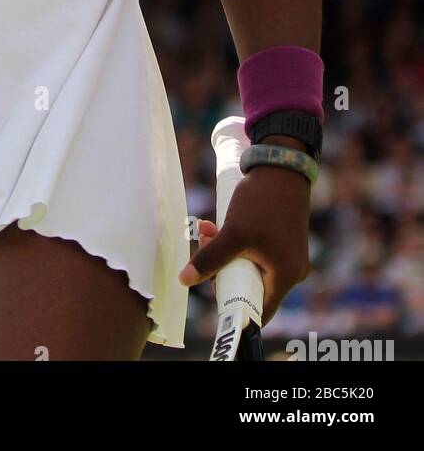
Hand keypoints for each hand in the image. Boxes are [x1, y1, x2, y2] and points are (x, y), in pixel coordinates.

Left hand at [178, 162, 311, 324]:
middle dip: (221, 268)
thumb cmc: (263, 201)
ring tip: (207, 228)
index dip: (232, 304)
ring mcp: (288, 255)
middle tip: (203, 245)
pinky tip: (217, 224)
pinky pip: (255, 252)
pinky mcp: (281, 241)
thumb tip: (184, 280)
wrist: (281, 165)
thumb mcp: (234, 232)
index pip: (258, 310)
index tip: (211, 289)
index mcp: (285, 277)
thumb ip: (210, 259)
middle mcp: (291, 271)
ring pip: (249, 265)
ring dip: (224, 251)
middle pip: (250, 285)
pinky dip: (235, 242)